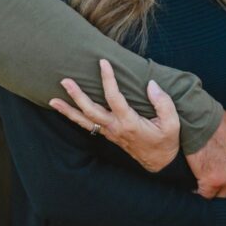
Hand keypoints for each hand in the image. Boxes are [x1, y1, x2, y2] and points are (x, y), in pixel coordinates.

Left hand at [50, 59, 180, 171]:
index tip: (103, 62)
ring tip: (52, 100)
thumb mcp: (172, 123)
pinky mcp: (108, 134)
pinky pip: (88, 125)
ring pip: (84, 121)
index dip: (108, 79)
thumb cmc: (166, 141)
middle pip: (91, 111)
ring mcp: (109, 132)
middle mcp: (115, 128)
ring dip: (68, 110)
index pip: (114, 98)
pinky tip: (65, 110)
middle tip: (65, 81)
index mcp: (130, 123)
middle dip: (77, 96)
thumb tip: (151, 84)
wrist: (160, 163)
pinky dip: (75, 118)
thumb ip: (163, 102)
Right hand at [186, 111, 225, 198]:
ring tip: (202, 193)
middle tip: (212, 191)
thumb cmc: (217, 122)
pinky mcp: (211, 181)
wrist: (201, 121)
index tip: (223, 182)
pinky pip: (206, 196)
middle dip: (224, 193)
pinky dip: (199, 194)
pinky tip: (193, 191)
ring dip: (212, 196)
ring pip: (221, 198)